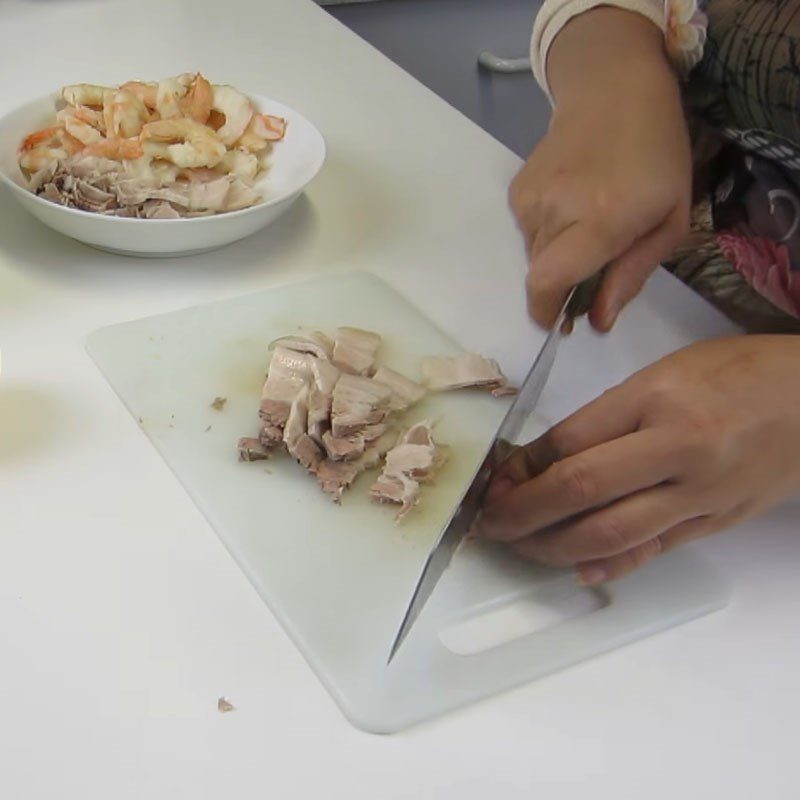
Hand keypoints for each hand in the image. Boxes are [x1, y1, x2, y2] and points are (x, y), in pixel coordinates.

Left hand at [477, 336, 799, 583]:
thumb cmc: (737, 372)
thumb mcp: (662, 373)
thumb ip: (604, 417)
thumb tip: (544, 459)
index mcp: (656, 402)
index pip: (569, 442)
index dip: (521, 468)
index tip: (494, 482)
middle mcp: (676, 452)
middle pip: (581, 492)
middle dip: (522, 514)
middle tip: (488, 524)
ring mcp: (699, 495)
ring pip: (611, 534)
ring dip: (553, 546)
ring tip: (520, 545)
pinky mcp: (716, 524)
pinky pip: (654, 552)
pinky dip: (610, 566)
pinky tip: (576, 571)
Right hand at [510, 8, 691, 329]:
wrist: (614, 89)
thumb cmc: (656, 155)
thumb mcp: (668, 220)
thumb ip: (633, 274)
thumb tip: (598, 320)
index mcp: (601, 220)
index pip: (549, 281)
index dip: (546, 310)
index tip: (554, 321)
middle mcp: (557, 211)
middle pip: (541, 274)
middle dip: (561, 284)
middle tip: (591, 266)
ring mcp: (531, 198)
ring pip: (533, 254)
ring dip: (556, 255)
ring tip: (586, 222)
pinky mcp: (517, 189)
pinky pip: (526, 231)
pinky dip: (546, 232)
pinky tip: (570, 203)